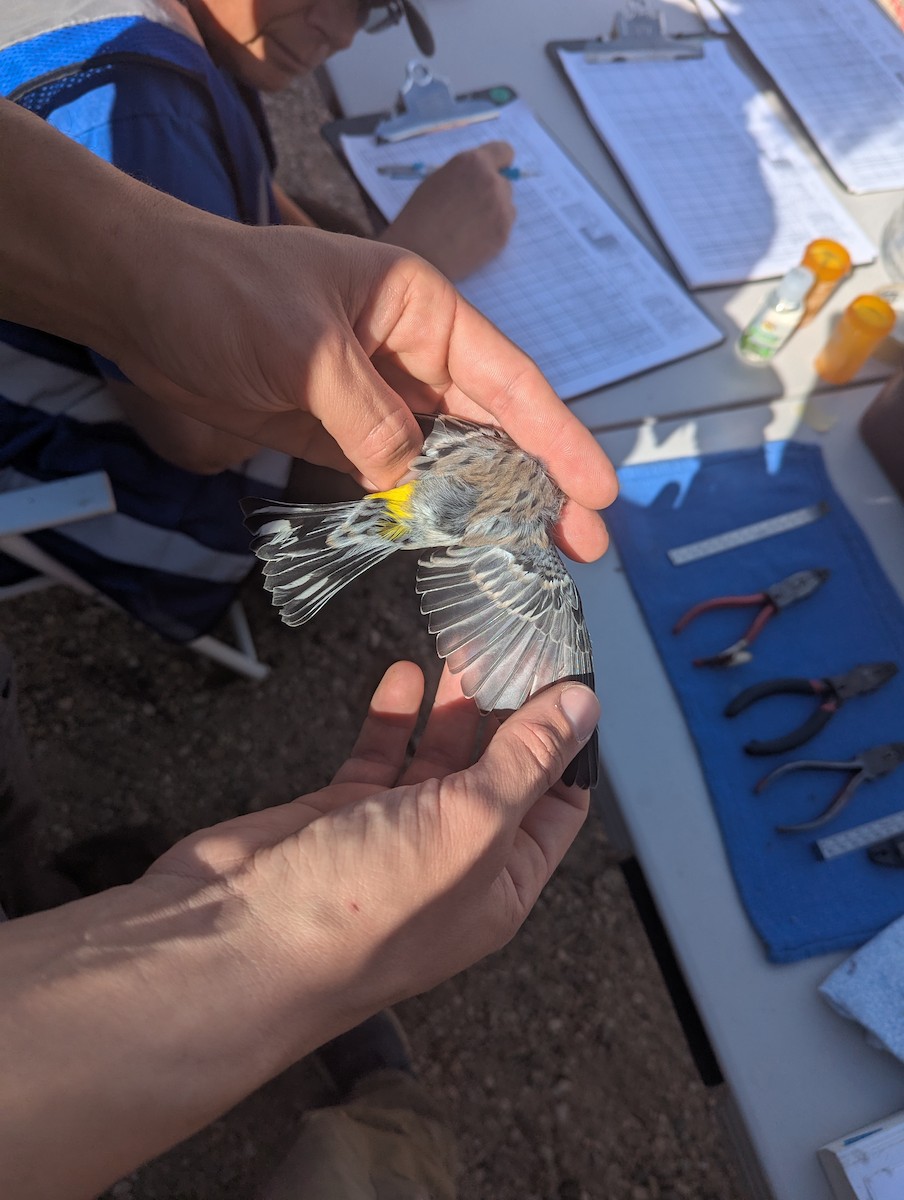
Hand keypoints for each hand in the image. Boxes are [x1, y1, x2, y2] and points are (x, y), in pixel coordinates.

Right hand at [0, 664, 598, 1196]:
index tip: (570, 678)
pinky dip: (392, 715)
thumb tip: (584, 706)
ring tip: (466, 645)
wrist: (234, 940)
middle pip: (497, 773)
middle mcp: (451, 861)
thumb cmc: (362, 906)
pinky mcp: (337, 815)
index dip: (567, 744)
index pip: (556, 805)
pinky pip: (377, 755)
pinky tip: (403, 675)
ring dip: (453, 704)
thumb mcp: (472, 824)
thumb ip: (528, 759)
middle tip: (514, 644)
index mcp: (501, 883)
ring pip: (436, 758)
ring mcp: (391, 836)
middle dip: (509, 711)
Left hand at [120, 220, 615, 560]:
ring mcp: (377, 398)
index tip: (599, 490)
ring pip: (450, 458)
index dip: (559, 438)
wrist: (141, 302)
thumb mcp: (305, 345)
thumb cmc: (223, 292)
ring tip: (530, 553)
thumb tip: (409, 479)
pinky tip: (450, 541)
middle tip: (584, 542)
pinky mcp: (339, 433)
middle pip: (494, 427)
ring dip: (486, 504)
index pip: (509, 380)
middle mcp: (412, 355)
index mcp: (422, 310)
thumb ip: (366, 417)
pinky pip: (396, 477)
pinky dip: (423, 509)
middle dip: (540, 483)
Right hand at [381, 141, 516, 281]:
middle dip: (492, 193)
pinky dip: (492, 233)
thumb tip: (484, 177)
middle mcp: (491, 181)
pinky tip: (472, 240)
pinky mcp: (503, 234)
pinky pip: (504, 228)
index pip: (504, 152)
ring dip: (494, 213)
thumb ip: (466, 174)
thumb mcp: (439, 180)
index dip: (498, 164)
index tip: (494, 174)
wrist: (418, 255)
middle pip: (505, 183)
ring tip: (468, 227)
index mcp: (473, 163)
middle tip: (470, 209)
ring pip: (507, 206)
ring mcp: (501, 209)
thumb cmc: (420, 217)